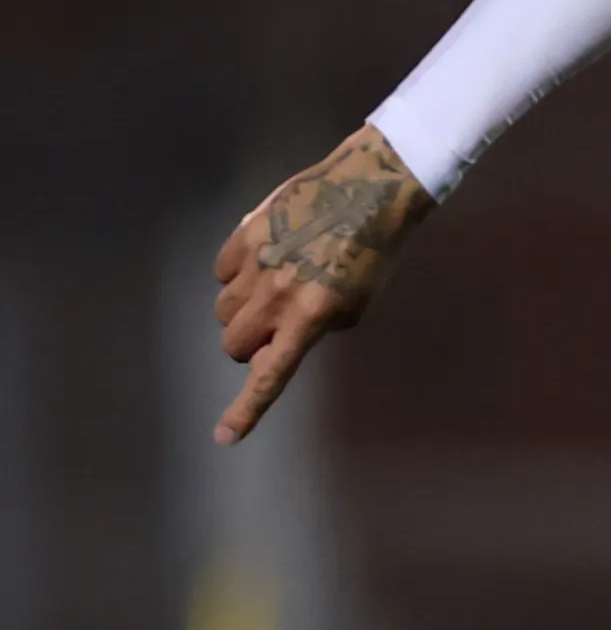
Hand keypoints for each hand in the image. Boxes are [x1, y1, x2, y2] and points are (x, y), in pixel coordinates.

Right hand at [209, 124, 428, 444]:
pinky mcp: (243, 234)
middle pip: (233, 344)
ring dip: (241, 311)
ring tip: (276, 289)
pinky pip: (220, 272)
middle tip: (271, 332)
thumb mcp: (354, 305)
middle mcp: (278, 295)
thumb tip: (267, 346)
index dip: (247, 410)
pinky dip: (235, 275)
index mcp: (312, 318)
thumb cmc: (371, 255)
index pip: (272, 376)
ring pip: (223, 309)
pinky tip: (266, 259)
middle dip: (247, 347)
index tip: (223, 439)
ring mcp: (257, 263)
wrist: (369, 190)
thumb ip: (311, 331)